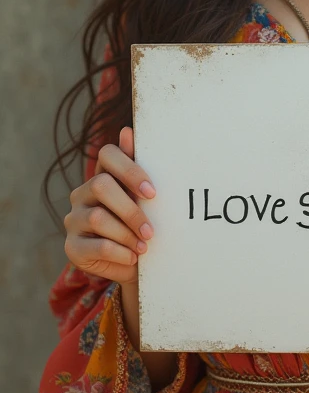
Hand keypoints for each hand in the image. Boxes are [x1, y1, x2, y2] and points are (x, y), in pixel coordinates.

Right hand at [63, 126, 155, 284]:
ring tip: (144, 246)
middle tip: (150, 230)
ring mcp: (74, 219)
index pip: (107, 154)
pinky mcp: (72, 246)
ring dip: (127, 234)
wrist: (132, 262)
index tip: (152, 193)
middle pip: (101, 185)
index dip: (130, 169)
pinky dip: (120, 252)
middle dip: (130, 209)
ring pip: (98, 217)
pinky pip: (97, 245)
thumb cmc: (139, 223)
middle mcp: (82, 193)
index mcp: (102, 175)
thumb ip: (137, 168)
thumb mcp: (143, 198)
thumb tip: (127, 130)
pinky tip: (132, 257)